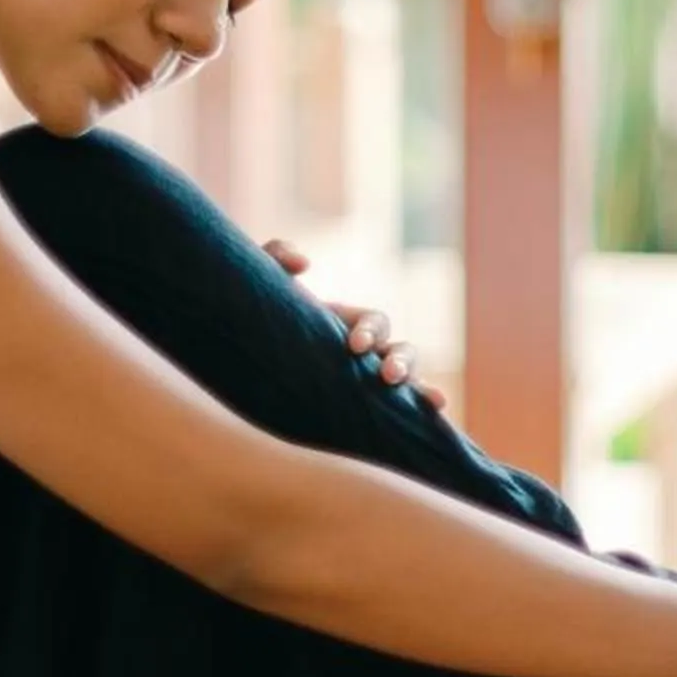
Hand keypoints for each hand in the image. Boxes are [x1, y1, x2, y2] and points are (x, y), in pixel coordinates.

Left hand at [263, 238, 444, 408]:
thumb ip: (275, 255)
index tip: (355, 347)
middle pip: (400, 351)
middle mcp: (364, 355)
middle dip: (401, 362)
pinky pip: (395, 414)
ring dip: (418, 389)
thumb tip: (305, 264)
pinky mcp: (358, 410)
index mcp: (347, 324)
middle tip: (388, 376)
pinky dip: (418, 415)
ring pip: (408, 382)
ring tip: (430, 401)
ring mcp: (364, 383)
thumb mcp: (261, 283)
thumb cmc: (259, 318)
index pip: (375, 322)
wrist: (244, 356)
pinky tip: (433, 421)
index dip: (371, 331)